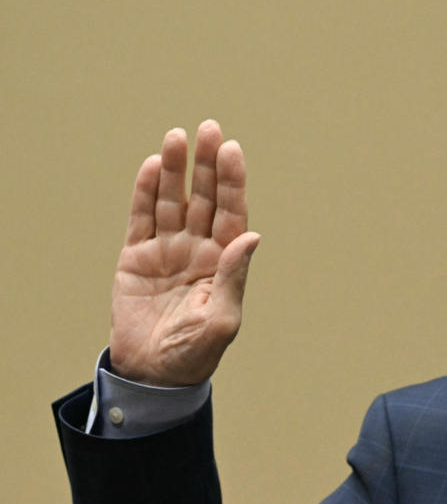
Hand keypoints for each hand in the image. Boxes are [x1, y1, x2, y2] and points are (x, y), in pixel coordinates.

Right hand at [108, 119, 259, 385]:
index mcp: (225, 260)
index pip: (232, 212)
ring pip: (173, 200)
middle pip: (205, 197)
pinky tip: (153, 166)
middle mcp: (199, 248)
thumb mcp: (222, 320)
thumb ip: (234, 277)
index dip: (232, 181)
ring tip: (176, 137)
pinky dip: (145, 192)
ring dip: (175, 170)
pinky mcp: (137, 256)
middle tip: (209, 128)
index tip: (231, 149)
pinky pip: (142, 218)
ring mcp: (168, 249)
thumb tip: (251, 236)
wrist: (153, 374)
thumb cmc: (195, 352)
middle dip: (207, 164)